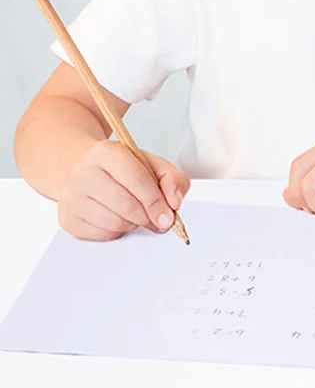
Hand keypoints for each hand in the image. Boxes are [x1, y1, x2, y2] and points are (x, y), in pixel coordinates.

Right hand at [56, 139, 189, 241]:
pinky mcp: (67, 219)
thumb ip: (173, 179)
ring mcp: (71, 197)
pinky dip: (117, 232)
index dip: (156, 201)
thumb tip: (175, 203)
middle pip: (125, 205)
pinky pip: (101, 236)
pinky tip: (118, 218)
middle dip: (147, 217)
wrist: (87, 171)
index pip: (137, 179)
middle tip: (157, 220)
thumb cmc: (123, 169)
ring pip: (113, 223)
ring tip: (136, 214)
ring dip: (133, 224)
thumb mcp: (152, 164)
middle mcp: (83, 172)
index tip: (168, 217)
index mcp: (107, 152)